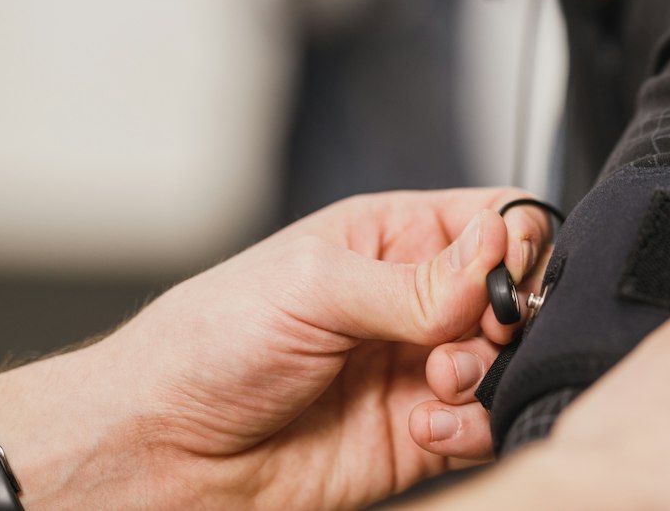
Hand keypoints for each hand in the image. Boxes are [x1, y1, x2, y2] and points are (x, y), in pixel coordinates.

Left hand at [0, 186, 553, 510]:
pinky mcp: (412, 440)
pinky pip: (478, 429)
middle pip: (510, 295)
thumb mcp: (310, 288)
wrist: (158, 451)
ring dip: (485, 373)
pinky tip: (424, 428)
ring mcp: (411, 372)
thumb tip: (494, 257)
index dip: (511, 243)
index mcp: (387, 239)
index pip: (489, 220)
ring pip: (502, 364)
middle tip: (471, 335)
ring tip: (437, 384)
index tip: (501, 272)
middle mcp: (408, 302)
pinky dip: (470, 429)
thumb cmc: (205, 347)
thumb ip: (412, 282)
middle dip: (506, 316)